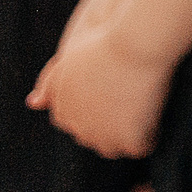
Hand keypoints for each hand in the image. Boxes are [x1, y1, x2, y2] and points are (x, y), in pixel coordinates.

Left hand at [27, 17, 173, 158]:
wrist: (133, 42)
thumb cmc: (105, 43)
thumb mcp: (68, 60)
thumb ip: (49, 83)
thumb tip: (33, 103)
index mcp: (62, 110)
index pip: (81, 124)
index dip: (102, 109)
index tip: (117, 90)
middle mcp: (77, 128)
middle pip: (97, 138)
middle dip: (113, 126)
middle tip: (133, 97)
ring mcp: (101, 136)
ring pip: (117, 148)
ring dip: (130, 135)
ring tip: (146, 109)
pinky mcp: (127, 139)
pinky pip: (142, 148)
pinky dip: (151, 136)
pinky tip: (158, 117)